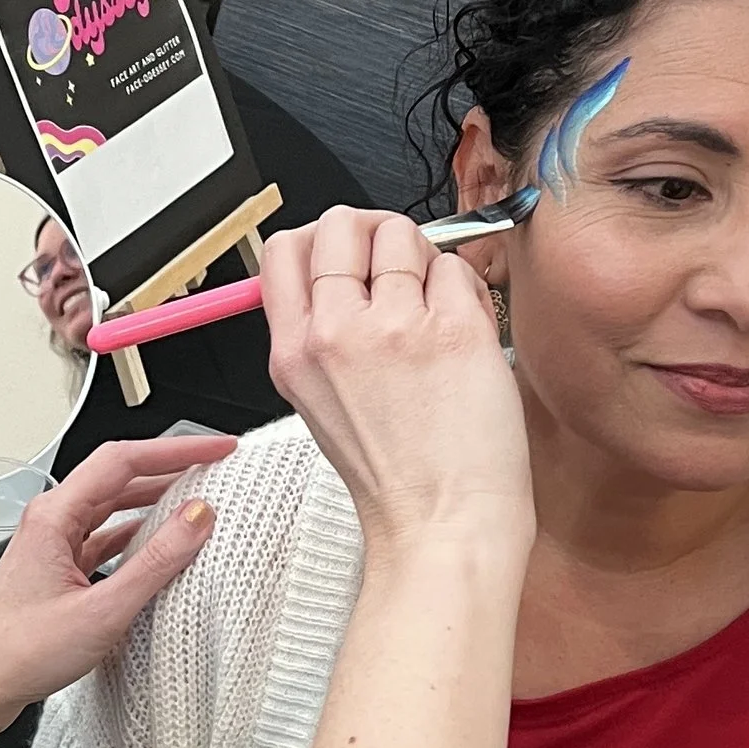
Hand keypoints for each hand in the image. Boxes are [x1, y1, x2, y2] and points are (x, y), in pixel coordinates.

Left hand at [0, 432, 237, 747]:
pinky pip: (104, 537)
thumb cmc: (19, 653)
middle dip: (170, 469)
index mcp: (53, 516)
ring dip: (155, 501)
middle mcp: (50, 522)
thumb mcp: (102, 610)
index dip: (176, 450)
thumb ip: (154, 562)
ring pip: (112, 507)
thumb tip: (196, 518)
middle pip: (119, 477)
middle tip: (216, 470)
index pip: (123, 460)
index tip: (216, 449)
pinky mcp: (58, 569)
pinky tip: (160, 543)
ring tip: (198, 501)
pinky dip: (136, 535)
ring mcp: (53, 544)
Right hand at [257, 207, 532, 566]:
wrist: (444, 523)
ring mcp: (393, 328)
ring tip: (433, 310)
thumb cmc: (396, 475)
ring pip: (404, 236)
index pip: (283, 249)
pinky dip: (464, 290)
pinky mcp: (453, 329)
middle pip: (341, 224)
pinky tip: (462, 333)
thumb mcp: (319, 403)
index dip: (320, 239)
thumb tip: (338, 271)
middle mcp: (334, 333)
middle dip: (374, 235)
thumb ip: (316, 333)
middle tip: (396, 268)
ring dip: (424, 261)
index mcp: (293, 353)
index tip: (346, 253)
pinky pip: (456, 268)